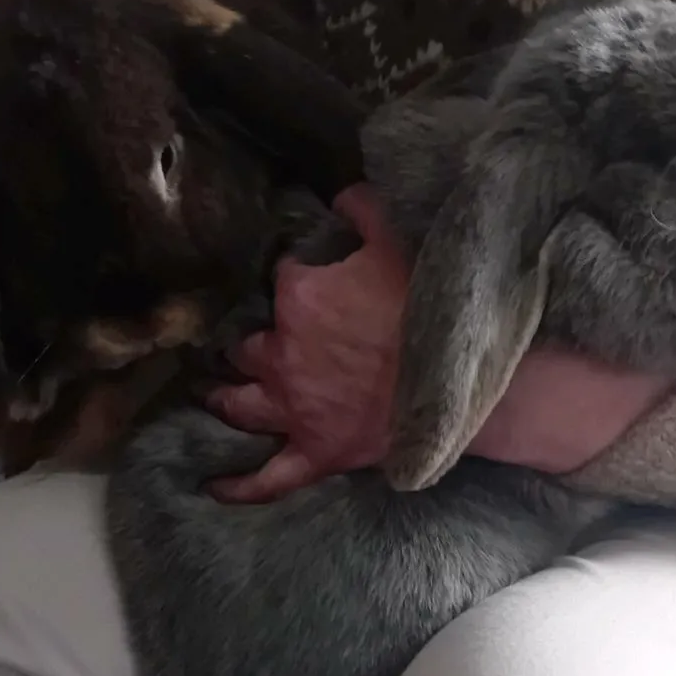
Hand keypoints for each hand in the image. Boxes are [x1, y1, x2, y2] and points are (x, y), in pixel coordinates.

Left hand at [206, 184, 408, 501]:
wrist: (465, 383)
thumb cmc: (432, 309)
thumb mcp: (400, 242)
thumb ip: (364, 209)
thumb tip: (341, 189)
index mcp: (299, 299)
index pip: (278, 280)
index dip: (289, 280)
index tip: (302, 280)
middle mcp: (283, 355)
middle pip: (246, 345)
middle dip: (245, 340)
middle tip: (243, 338)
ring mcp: (296, 409)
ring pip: (241, 404)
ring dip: (223, 396)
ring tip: (210, 392)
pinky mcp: (317, 452)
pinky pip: (268, 476)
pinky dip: (240, 484)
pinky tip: (213, 486)